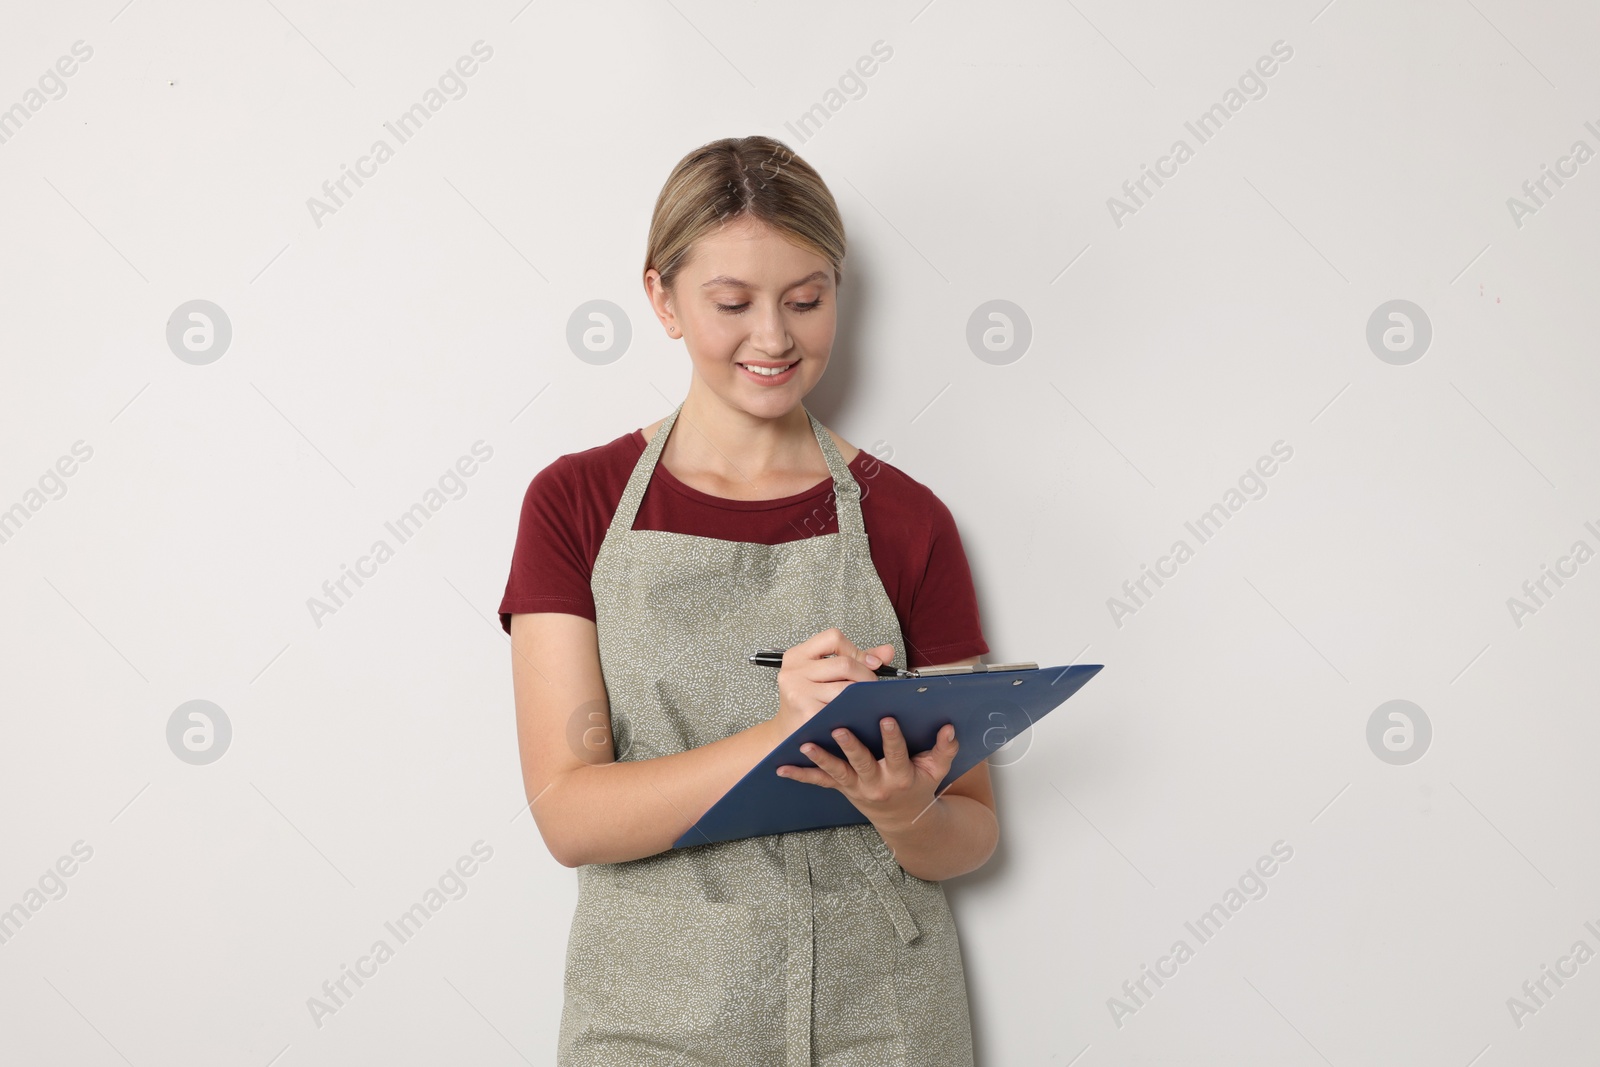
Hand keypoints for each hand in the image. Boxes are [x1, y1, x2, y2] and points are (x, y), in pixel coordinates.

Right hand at [771, 628, 894, 738]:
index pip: (833, 638)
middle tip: (871, 687)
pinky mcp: (807, 713)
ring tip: (863, 700)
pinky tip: (854, 714)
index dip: (856, 650)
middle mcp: (794, 671)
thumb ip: (856, 659)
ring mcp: (799, 692)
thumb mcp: (824, 674)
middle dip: (866, 676)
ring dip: (862, 695)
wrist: (788, 734)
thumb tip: (887, 652)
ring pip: (846, 687)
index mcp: (797, 655)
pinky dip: (854, 710)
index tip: (869, 664)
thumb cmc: (809, 701)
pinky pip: (843, 708)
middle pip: (844, 664)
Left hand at [775, 716, 959, 835]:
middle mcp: (876, 783)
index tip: (887, 718)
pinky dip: (800, 775)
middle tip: (839, 729)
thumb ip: (945, 749)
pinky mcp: (842, 788)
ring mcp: (856, 787)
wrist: (903, 819)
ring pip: (837, 772)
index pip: (897, 754)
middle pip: (862, 763)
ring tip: (805, 745)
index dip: (893, 738)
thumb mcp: (937, 771)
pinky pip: (819, 782)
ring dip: (820, 758)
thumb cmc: (919, 787)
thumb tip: (949, 728)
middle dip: (851, 746)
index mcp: (900, 776)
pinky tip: (782, 767)